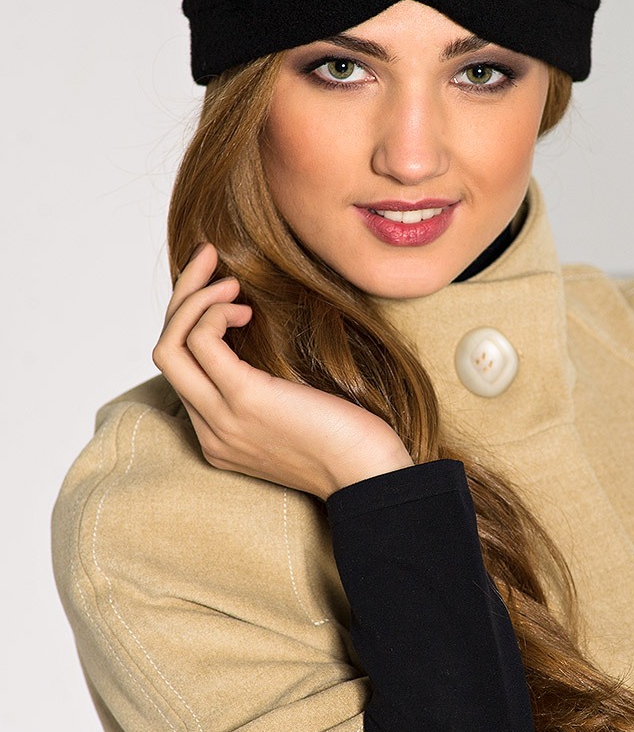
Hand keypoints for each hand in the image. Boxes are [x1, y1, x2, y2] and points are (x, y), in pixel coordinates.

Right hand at [152, 244, 412, 498]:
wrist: (371, 473)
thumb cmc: (350, 438)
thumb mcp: (296, 409)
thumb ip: (268, 385)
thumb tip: (259, 333)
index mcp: (220, 434)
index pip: (182, 369)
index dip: (192, 320)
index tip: (220, 288)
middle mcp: (211, 431)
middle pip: (164, 351)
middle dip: (181, 296)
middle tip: (207, 257)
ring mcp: (222, 419)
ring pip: (170, 345)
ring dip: (196, 298)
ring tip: (233, 285)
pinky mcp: (244, 400)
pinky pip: (201, 342)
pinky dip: (215, 312)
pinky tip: (245, 308)